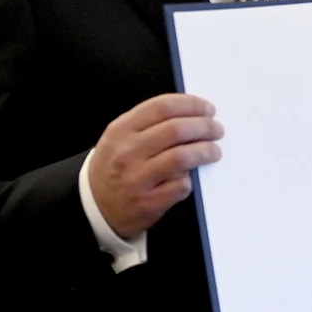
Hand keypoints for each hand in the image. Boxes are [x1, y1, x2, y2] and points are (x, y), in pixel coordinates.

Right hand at [87, 94, 224, 239]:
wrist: (94, 206)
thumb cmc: (114, 167)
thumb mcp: (119, 138)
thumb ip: (149, 124)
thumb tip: (191, 113)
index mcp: (121, 130)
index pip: (162, 107)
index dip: (191, 105)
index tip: (207, 108)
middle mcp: (127, 152)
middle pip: (177, 130)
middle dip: (205, 127)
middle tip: (216, 129)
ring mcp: (137, 178)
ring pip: (183, 157)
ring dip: (206, 151)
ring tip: (214, 151)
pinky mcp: (148, 202)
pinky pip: (181, 185)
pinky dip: (191, 179)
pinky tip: (192, 176)